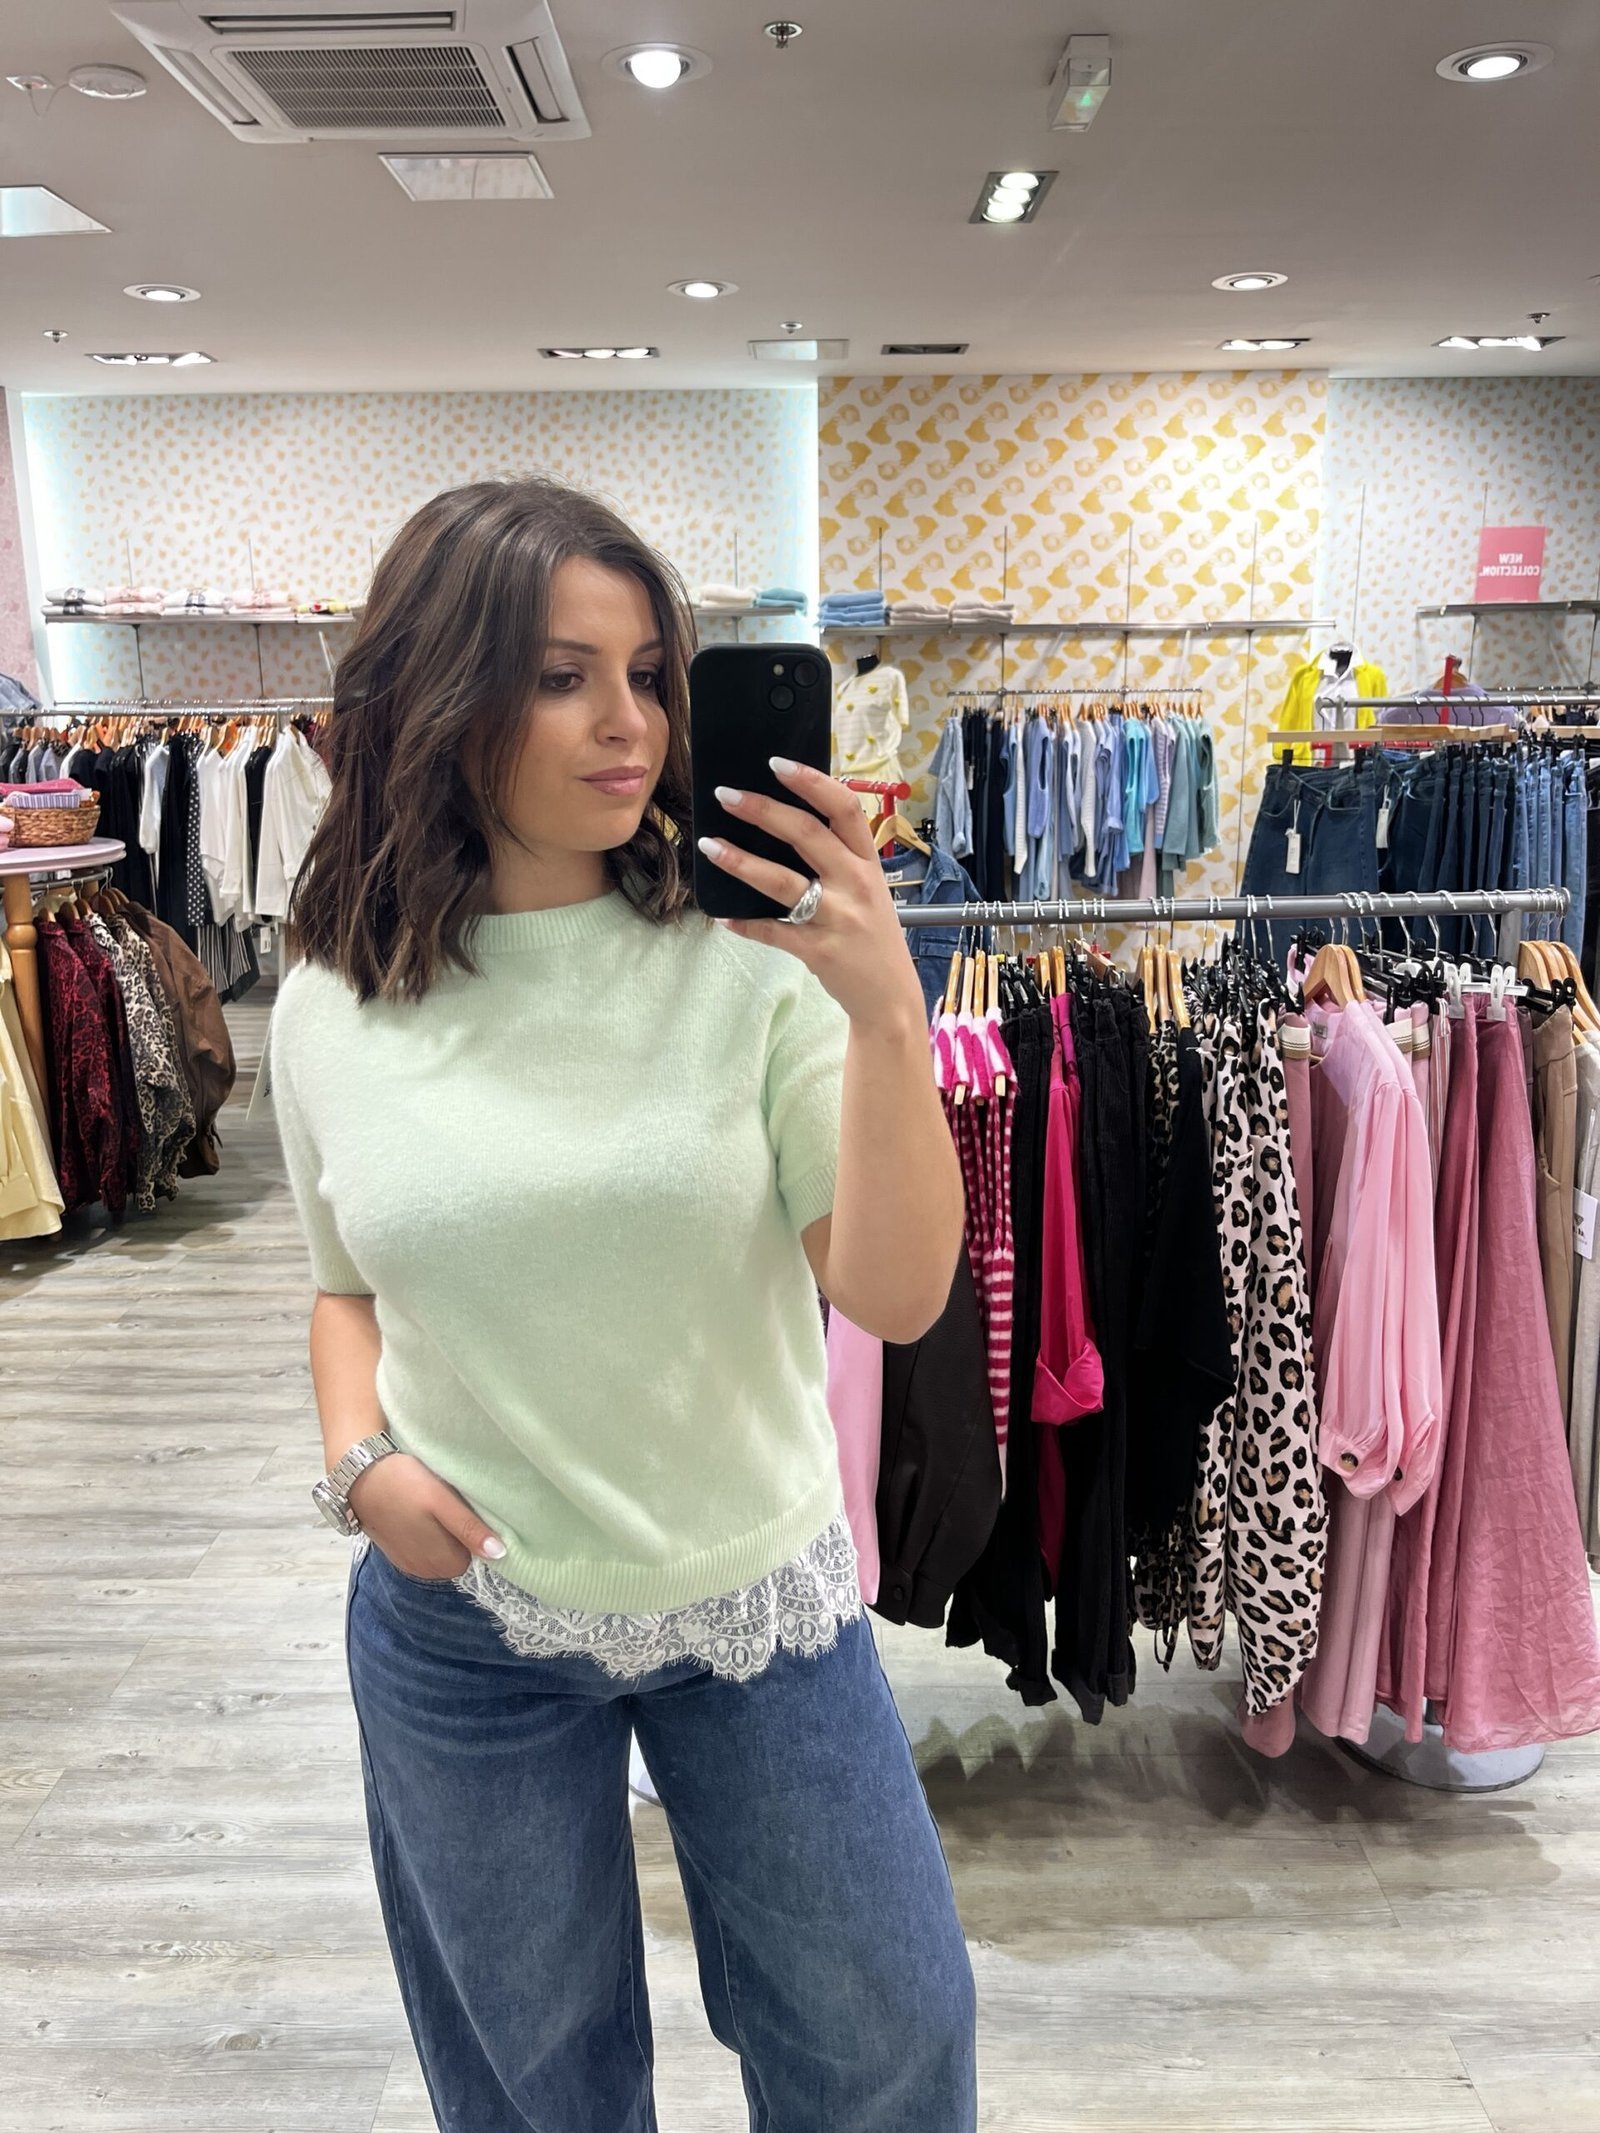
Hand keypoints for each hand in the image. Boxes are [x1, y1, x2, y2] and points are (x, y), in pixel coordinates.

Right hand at [348, 1452, 506, 1579]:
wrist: (358, 1476)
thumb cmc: (404, 1484)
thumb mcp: (441, 1501)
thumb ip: (469, 1529)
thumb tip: (500, 1554)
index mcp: (441, 1563)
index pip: (474, 1556)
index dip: (473, 1532)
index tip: (463, 1509)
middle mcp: (425, 1571)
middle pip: (457, 1556)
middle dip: (457, 1533)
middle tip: (448, 1504)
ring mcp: (408, 1563)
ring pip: (439, 1552)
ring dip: (441, 1533)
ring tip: (432, 1506)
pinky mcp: (395, 1552)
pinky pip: (422, 1548)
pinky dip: (424, 1534)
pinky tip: (416, 1512)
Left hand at [697, 759, 926, 1033]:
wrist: (891, 997)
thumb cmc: (873, 936)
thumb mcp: (869, 890)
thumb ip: (838, 861)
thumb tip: (781, 827)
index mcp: (868, 863)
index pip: (844, 809)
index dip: (811, 782)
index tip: (777, 763)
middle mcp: (856, 885)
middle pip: (807, 835)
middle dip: (762, 811)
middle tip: (726, 795)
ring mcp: (838, 918)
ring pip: (783, 882)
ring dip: (741, 862)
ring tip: (710, 846)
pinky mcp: (819, 951)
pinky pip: (773, 932)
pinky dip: (746, 923)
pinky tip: (723, 915)